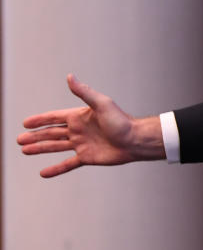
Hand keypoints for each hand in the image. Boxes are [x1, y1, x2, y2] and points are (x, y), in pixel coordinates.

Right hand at [17, 74, 164, 176]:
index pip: (54, 117)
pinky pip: (67, 163)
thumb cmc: (122, 121)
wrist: (135, 141)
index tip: (25, 123)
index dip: (39, 120)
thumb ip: (84, 92)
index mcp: (79, 117)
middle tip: (19, 140)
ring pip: (56, 146)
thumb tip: (70, 76)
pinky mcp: (87, 157)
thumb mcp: (101, 104)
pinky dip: (56, 168)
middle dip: (35, 136)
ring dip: (40, 148)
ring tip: (25, 151)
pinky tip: (43, 173)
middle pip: (51, 133)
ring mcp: (82, 144)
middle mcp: (78, 130)